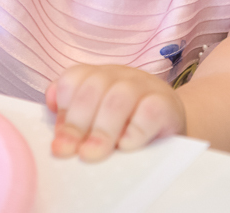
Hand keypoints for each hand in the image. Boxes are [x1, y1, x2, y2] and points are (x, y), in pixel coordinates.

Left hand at [46, 64, 185, 161]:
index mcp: (98, 76)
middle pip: (93, 87)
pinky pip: (149, 111)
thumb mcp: (98, 122)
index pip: (73, 79)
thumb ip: (75, 123)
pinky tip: (125, 146)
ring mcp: (145, 87)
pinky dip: (134, 131)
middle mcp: (120, 76)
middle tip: (71, 152)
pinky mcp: (166, 105)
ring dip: (102, 129)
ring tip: (92, 154)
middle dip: (77, 122)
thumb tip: (58, 139)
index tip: (59, 140)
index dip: (63, 108)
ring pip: (119, 97)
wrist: (172, 126)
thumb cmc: (128, 126)